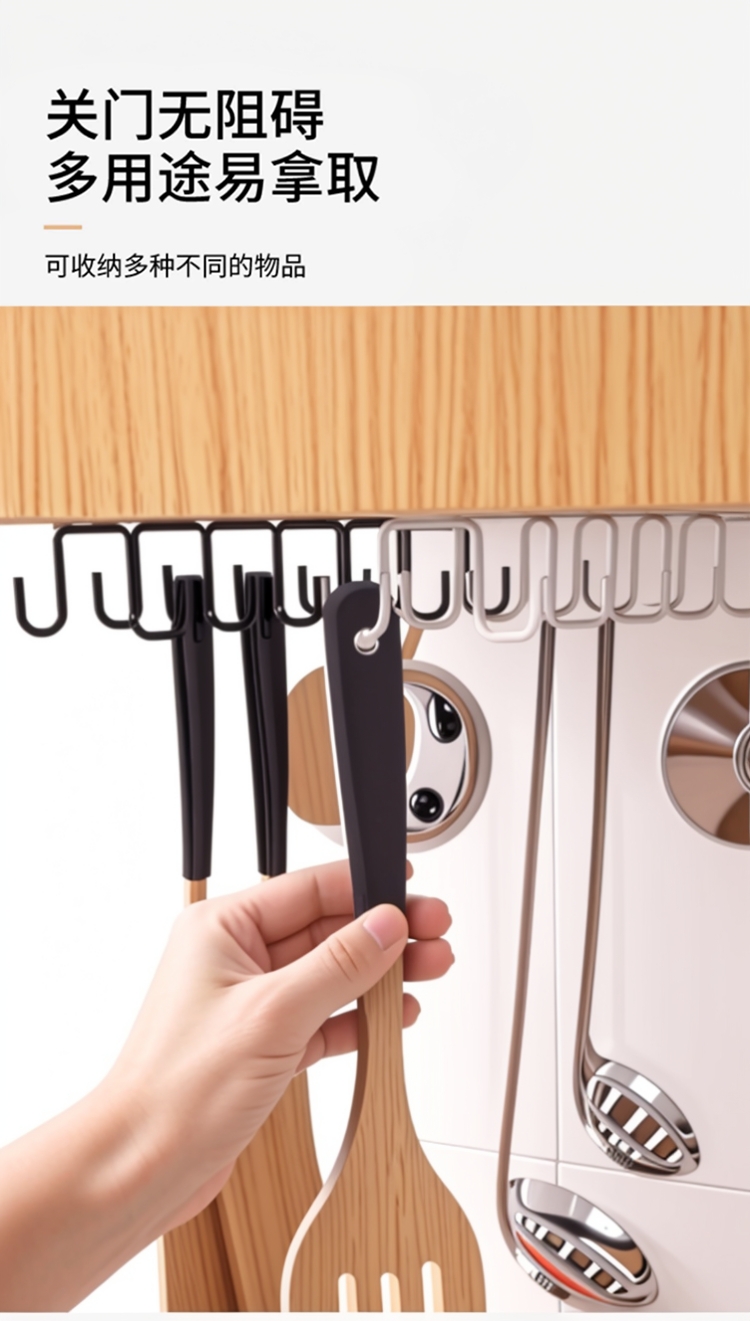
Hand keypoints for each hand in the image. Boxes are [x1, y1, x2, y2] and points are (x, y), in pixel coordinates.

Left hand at [106, 859, 452, 1227]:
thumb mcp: (274, 1014)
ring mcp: (250, 1004)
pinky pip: (323, 1017)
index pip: (307, 888)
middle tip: (434, 935)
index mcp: (222, 928)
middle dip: (383, 934)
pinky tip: (394, 1017)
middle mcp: (234, 959)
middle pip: (326, 930)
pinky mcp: (263, 1046)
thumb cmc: (177, 1089)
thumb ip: (337, 965)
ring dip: (379, 976)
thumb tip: (384, 926)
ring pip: (330, 975)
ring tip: (428, 972)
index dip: (364, 887)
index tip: (410, 889)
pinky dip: (359, 1018)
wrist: (144, 1167)